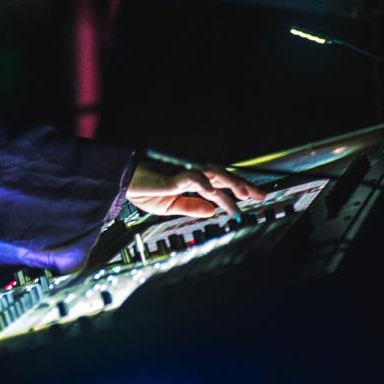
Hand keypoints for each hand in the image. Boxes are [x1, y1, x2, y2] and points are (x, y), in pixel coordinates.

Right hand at [126, 164, 266, 218]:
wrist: (123, 184)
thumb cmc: (143, 191)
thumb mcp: (171, 206)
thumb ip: (192, 207)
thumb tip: (213, 211)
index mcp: (191, 182)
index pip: (218, 186)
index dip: (233, 195)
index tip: (246, 205)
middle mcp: (191, 173)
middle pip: (222, 176)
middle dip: (242, 184)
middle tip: (260, 195)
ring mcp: (183, 172)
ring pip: (214, 174)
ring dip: (230, 182)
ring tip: (244, 193)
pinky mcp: (173, 175)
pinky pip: (194, 178)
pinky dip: (206, 185)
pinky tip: (215, 194)